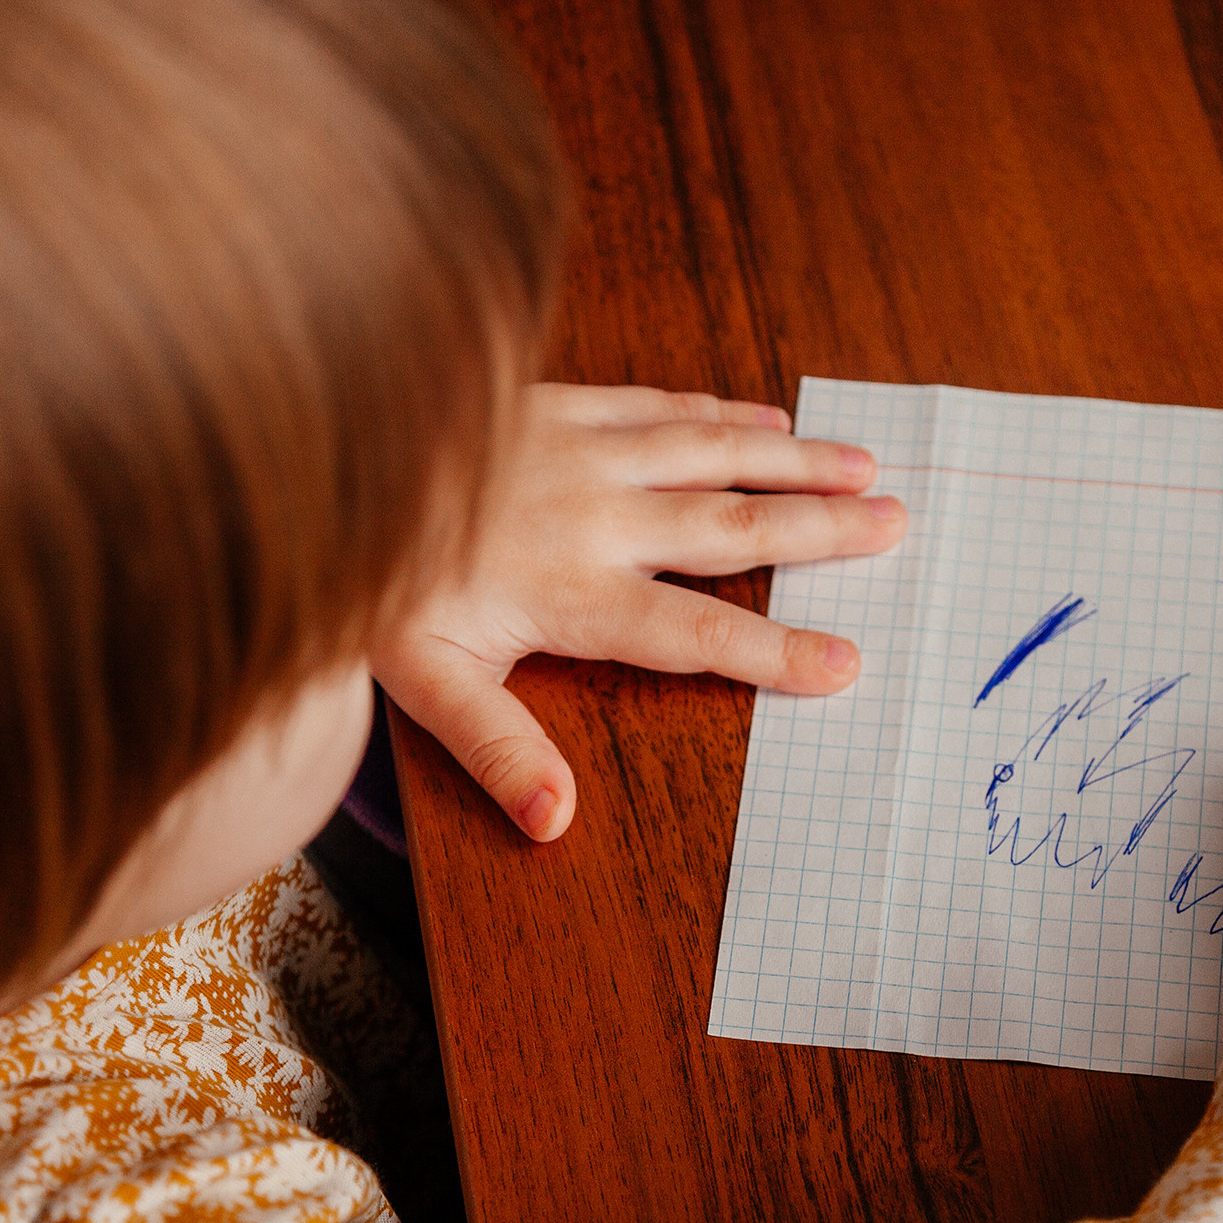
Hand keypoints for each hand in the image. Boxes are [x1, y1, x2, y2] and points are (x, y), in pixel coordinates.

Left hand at [372, 383, 907, 840]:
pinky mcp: (559, 402)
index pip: (697, 634)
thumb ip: (494, 748)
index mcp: (573, 592)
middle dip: (821, 534)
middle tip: (897, 528)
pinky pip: (662, 405)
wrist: (325, 453)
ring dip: (796, 461)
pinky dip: (723, 412)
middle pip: (734, 529)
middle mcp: (596, 515)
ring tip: (865, 466)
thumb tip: (553, 819)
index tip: (845, 664)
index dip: (775, 651)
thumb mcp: (419, 681)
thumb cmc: (369, 578)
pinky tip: (768, 418)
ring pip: (714, 453)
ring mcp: (583, 449)